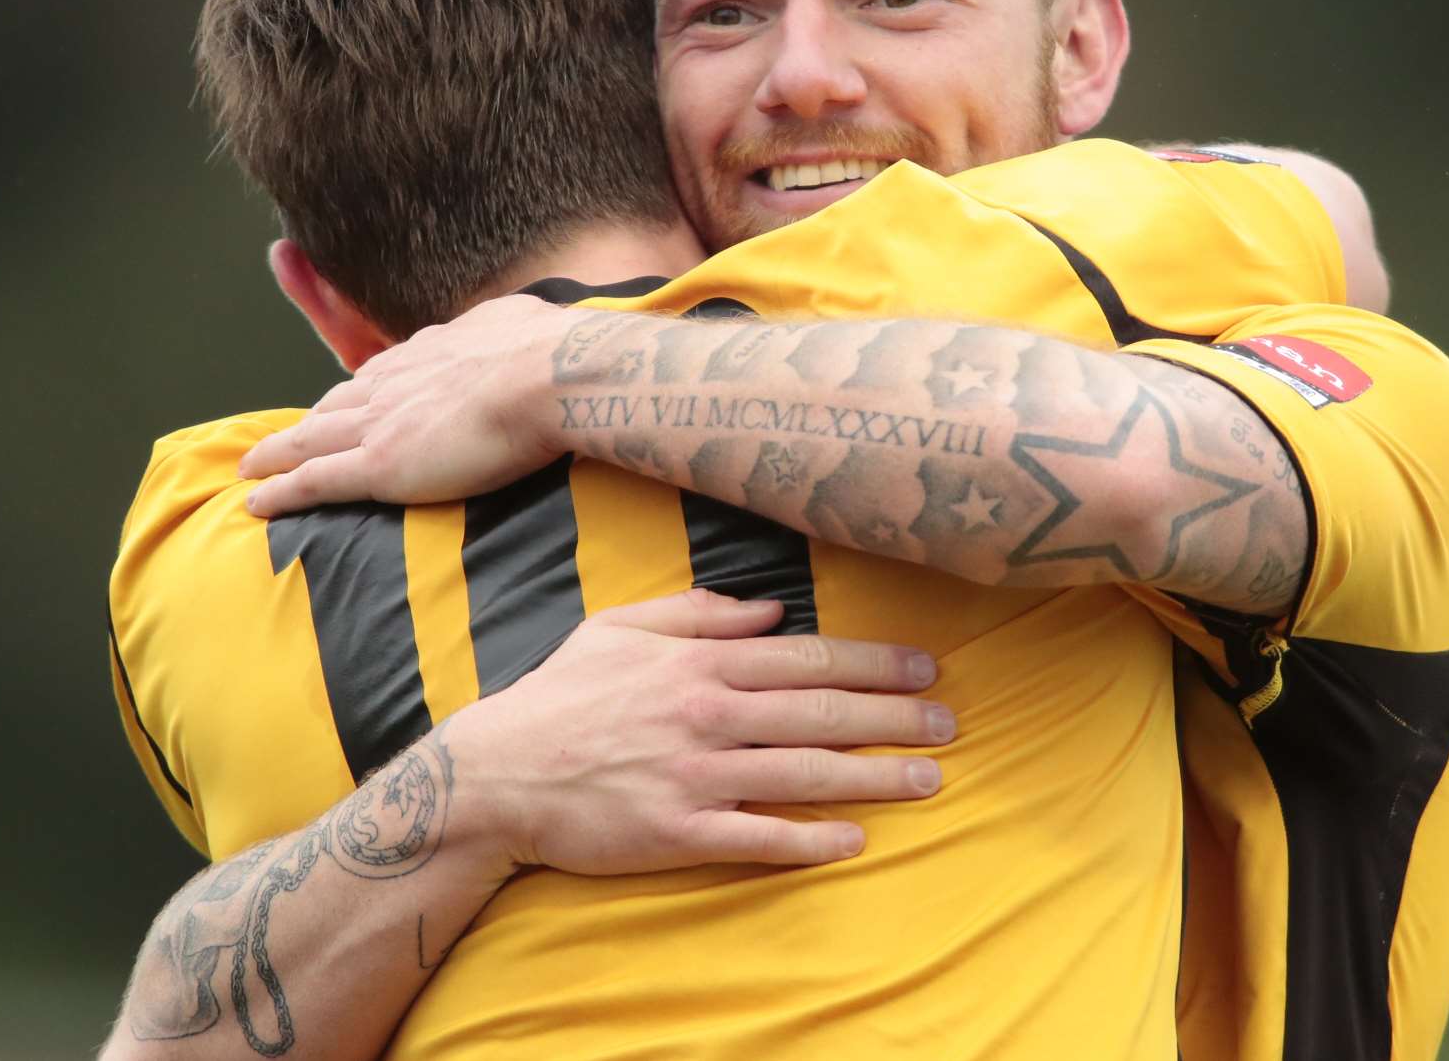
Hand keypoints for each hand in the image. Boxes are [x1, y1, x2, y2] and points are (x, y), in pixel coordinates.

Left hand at [241, 293, 570, 512]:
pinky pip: (317, 480)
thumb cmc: (552, 353)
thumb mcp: (520, 324)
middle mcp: (396, 381)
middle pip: (336, 404)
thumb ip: (505, 333)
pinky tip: (257, 502)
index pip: (381, 375)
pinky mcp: (382, 464)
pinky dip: (283, 491)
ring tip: (252, 467)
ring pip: (313, 440)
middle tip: (284, 439)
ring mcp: (383, 422)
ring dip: (277, 453)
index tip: (345, 404)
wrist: (552, 376)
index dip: (357, 393)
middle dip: (308, 423)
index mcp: (430, 351)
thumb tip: (520, 332)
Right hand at [444, 589, 951, 873]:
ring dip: (875, 776)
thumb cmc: (560, 696)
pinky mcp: (679, 833)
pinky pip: (759, 837)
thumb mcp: (618, 627)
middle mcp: (707, 713)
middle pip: (823, 712)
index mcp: (698, 661)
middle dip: (895, 717)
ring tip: (930, 779)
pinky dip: (811, 839)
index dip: (875, 662)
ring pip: (806, 772)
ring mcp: (696, 776)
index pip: (808, 658)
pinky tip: (854, 840)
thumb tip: (769, 609)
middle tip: (952, 723)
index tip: (925, 667)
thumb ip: (696, 612)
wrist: (497, 775)